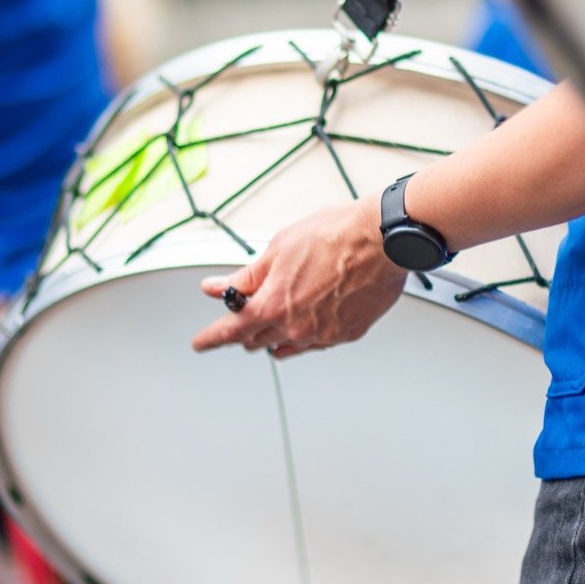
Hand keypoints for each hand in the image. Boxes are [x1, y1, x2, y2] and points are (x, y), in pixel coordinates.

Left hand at [191, 198, 409, 358]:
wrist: (383, 240)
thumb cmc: (336, 237)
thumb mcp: (277, 250)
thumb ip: (245, 277)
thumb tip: (217, 288)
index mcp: (274, 306)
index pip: (230, 331)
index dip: (211, 339)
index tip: (201, 342)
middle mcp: (297, 327)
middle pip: (257, 341)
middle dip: (246, 330)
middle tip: (246, 314)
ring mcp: (324, 335)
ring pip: (288, 346)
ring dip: (276, 335)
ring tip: (281, 314)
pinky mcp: (348, 334)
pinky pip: (318, 344)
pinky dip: (307, 333)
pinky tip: (311, 314)